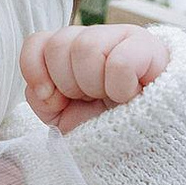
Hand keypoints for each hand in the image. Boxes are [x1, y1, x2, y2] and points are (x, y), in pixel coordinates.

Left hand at [22, 25, 170, 132]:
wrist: (143, 147)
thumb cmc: (103, 126)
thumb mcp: (61, 117)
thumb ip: (40, 96)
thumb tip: (44, 87)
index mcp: (69, 50)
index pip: (36, 42)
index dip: (36, 72)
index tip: (53, 99)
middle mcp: (94, 37)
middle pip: (58, 45)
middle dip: (69, 84)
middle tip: (91, 99)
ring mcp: (121, 37)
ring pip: (86, 48)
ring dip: (94, 85)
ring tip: (110, 97)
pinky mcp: (149, 47)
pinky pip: (120, 62)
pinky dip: (120, 87)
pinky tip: (130, 96)